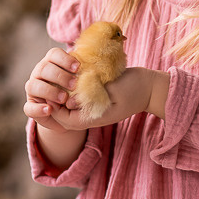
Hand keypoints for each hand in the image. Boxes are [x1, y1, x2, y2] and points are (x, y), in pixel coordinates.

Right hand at [24, 47, 79, 133]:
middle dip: (60, 76)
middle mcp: (39, 74)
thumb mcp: (82, 81)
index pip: (54, 54)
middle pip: (44, 68)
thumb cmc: (78, 91)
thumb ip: (84, 74)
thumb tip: (95, 68)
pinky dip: (38, 109)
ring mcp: (33, 89)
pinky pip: (29, 107)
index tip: (78, 67)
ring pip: (33, 86)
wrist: (69, 113)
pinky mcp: (31, 106)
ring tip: (64, 98)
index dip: (65, 59)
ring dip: (49, 91)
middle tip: (74, 84)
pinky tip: (49, 110)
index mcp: (51, 63)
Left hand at [50, 67, 169, 130]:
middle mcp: (92, 116)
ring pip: (71, 108)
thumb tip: (71, 97)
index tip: (49, 91)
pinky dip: (72, 92)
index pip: (65, 119)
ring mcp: (95, 109)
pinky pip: (79, 100)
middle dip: (55, 103)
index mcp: (94, 118)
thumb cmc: (134, 87)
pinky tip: (70, 80)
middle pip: (65, 116)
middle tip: (48, 86)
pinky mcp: (97, 100)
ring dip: (63, 97)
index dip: (54, 107)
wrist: (150, 88)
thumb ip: (92, 93)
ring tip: (56, 82)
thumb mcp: (114, 88)